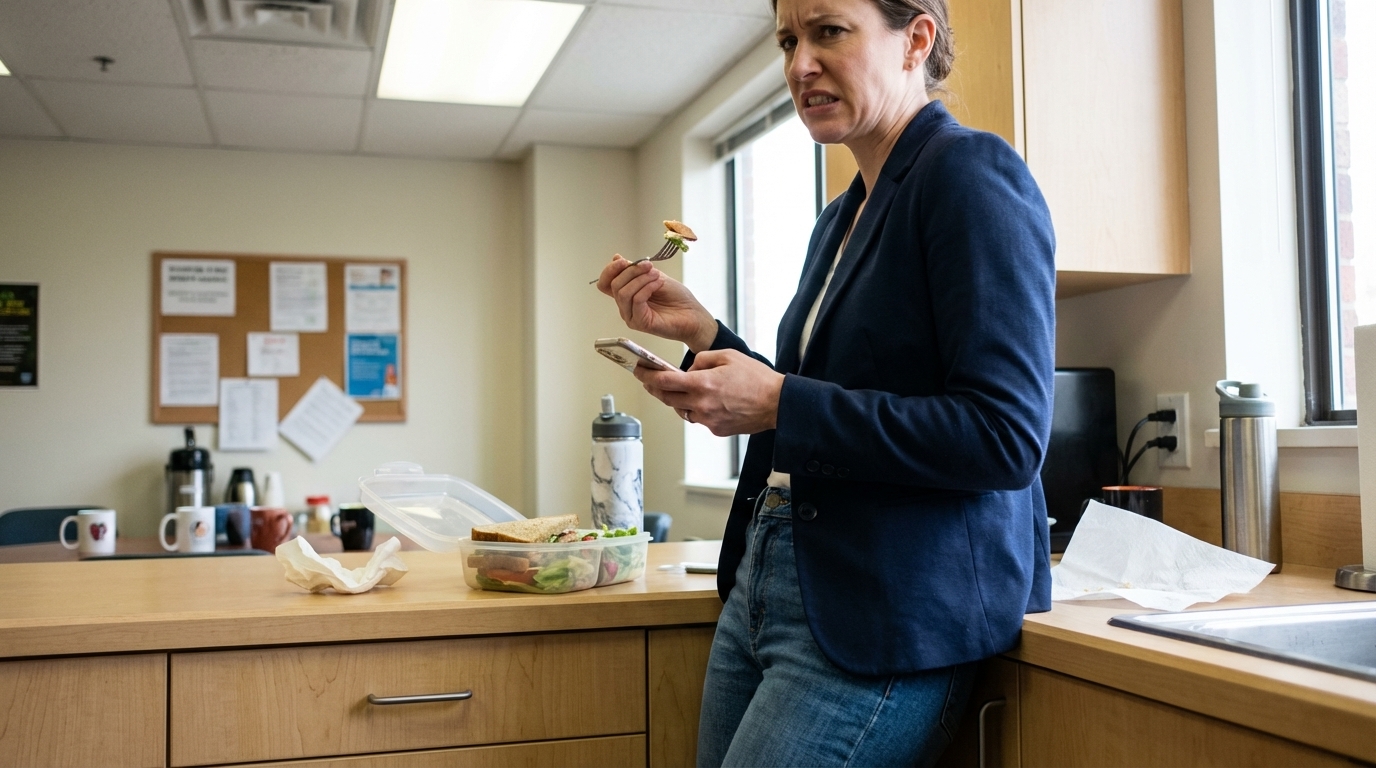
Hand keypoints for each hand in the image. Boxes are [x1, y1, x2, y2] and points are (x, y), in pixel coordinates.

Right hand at [596, 256, 716, 351]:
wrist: (694, 314)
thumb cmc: (677, 298)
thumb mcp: (654, 276)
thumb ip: (635, 270)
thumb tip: (616, 258)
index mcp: (627, 294)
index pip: (605, 283)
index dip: (610, 270)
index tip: (623, 261)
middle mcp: (626, 306)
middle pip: (614, 286)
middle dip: (631, 271)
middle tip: (649, 266)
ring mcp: (631, 316)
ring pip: (623, 293)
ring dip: (640, 279)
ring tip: (657, 276)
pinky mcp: (641, 323)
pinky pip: (636, 301)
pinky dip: (647, 288)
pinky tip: (658, 284)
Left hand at [633, 350, 784, 435]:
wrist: (777, 404)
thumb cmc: (757, 379)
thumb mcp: (728, 356)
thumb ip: (703, 360)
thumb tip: (688, 368)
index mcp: (703, 384)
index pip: (664, 381)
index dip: (647, 375)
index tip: (639, 370)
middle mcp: (702, 404)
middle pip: (667, 398)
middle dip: (655, 388)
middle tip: (649, 379)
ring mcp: (708, 420)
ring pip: (681, 410)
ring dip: (676, 400)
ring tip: (679, 389)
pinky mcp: (716, 429)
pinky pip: (698, 418)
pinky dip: (696, 409)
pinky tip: (705, 400)